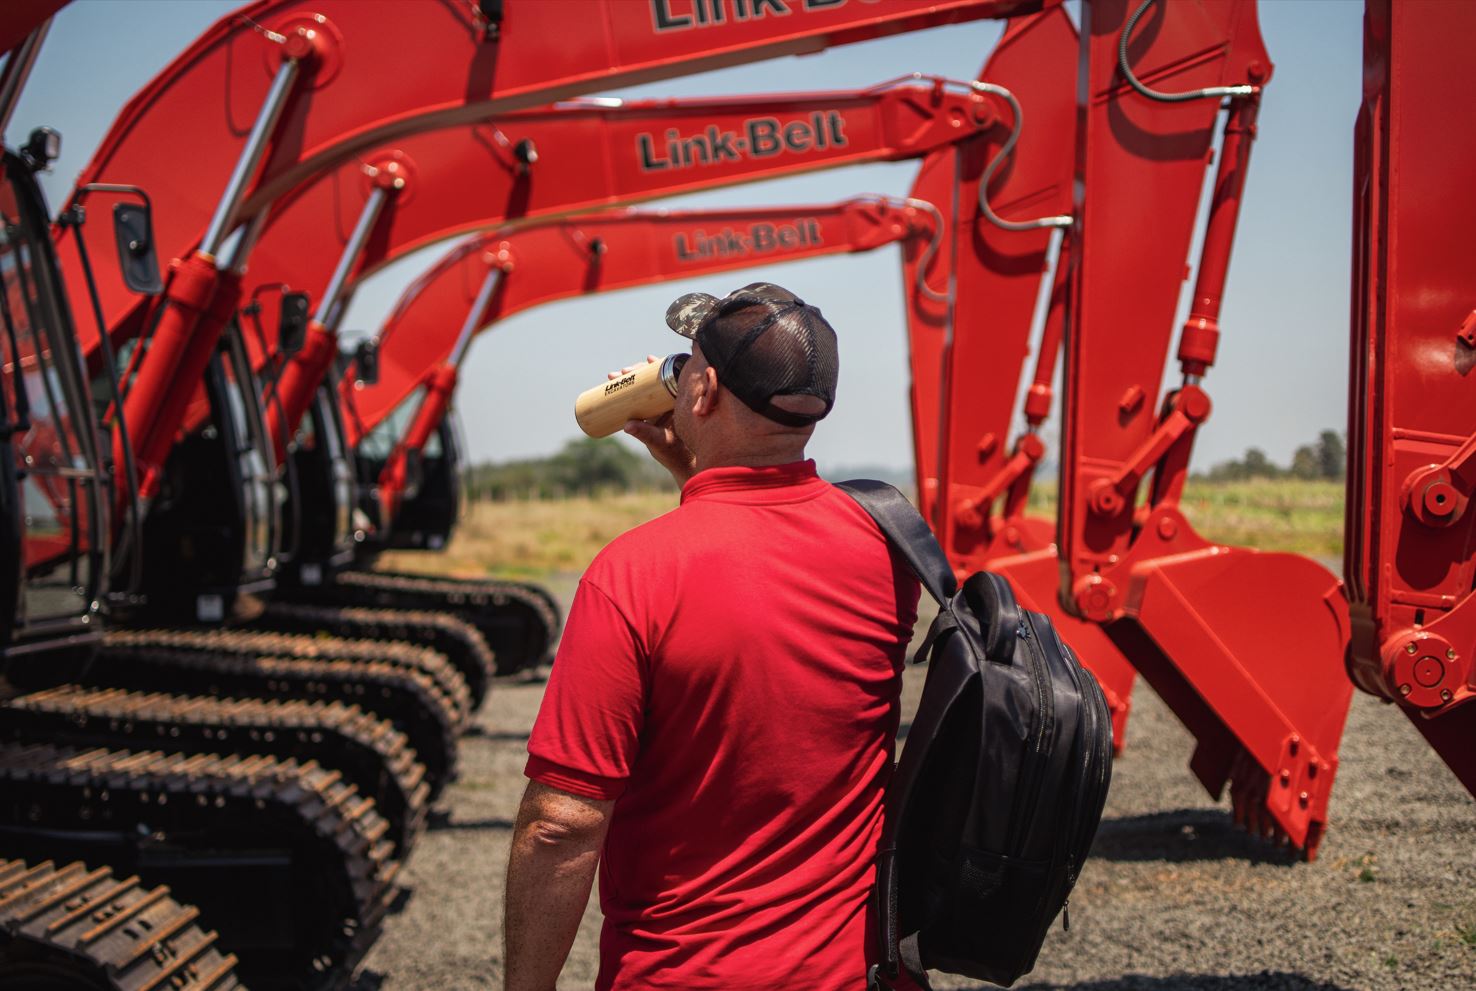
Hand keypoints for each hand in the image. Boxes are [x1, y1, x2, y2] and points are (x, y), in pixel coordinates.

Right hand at [608, 357, 696, 484]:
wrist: (679, 463)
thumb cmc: (675, 452)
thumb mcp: (659, 441)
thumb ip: (645, 433)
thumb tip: (627, 426)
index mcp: (679, 401)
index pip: (668, 377)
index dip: (656, 367)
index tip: (645, 361)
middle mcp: (670, 400)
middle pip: (653, 379)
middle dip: (637, 372)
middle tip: (622, 372)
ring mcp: (660, 406)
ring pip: (646, 387)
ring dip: (631, 379)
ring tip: (614, 376)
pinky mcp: (652, 413)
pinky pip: (642, 398)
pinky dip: (630, 391)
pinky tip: (620, 383)